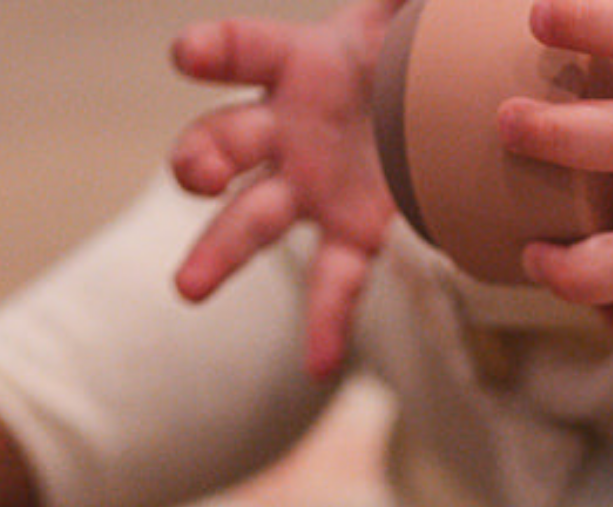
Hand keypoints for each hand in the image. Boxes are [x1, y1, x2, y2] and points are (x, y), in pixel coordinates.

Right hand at [168, 0, 405, 379]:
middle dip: (202, 158)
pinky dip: (324, 324)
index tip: (187, 56)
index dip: (215, 51)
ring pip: (251, 218)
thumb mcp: (400, 9)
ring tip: (188, 288)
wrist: (425, 92)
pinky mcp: (348, 232)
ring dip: (218, 251)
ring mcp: (307, 186)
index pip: (244, 51)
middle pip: (225, 142)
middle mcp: (283, 128)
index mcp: (295, 63)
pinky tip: (318, 364)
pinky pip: (332, 281)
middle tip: (193, 176)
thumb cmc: (401, 40)